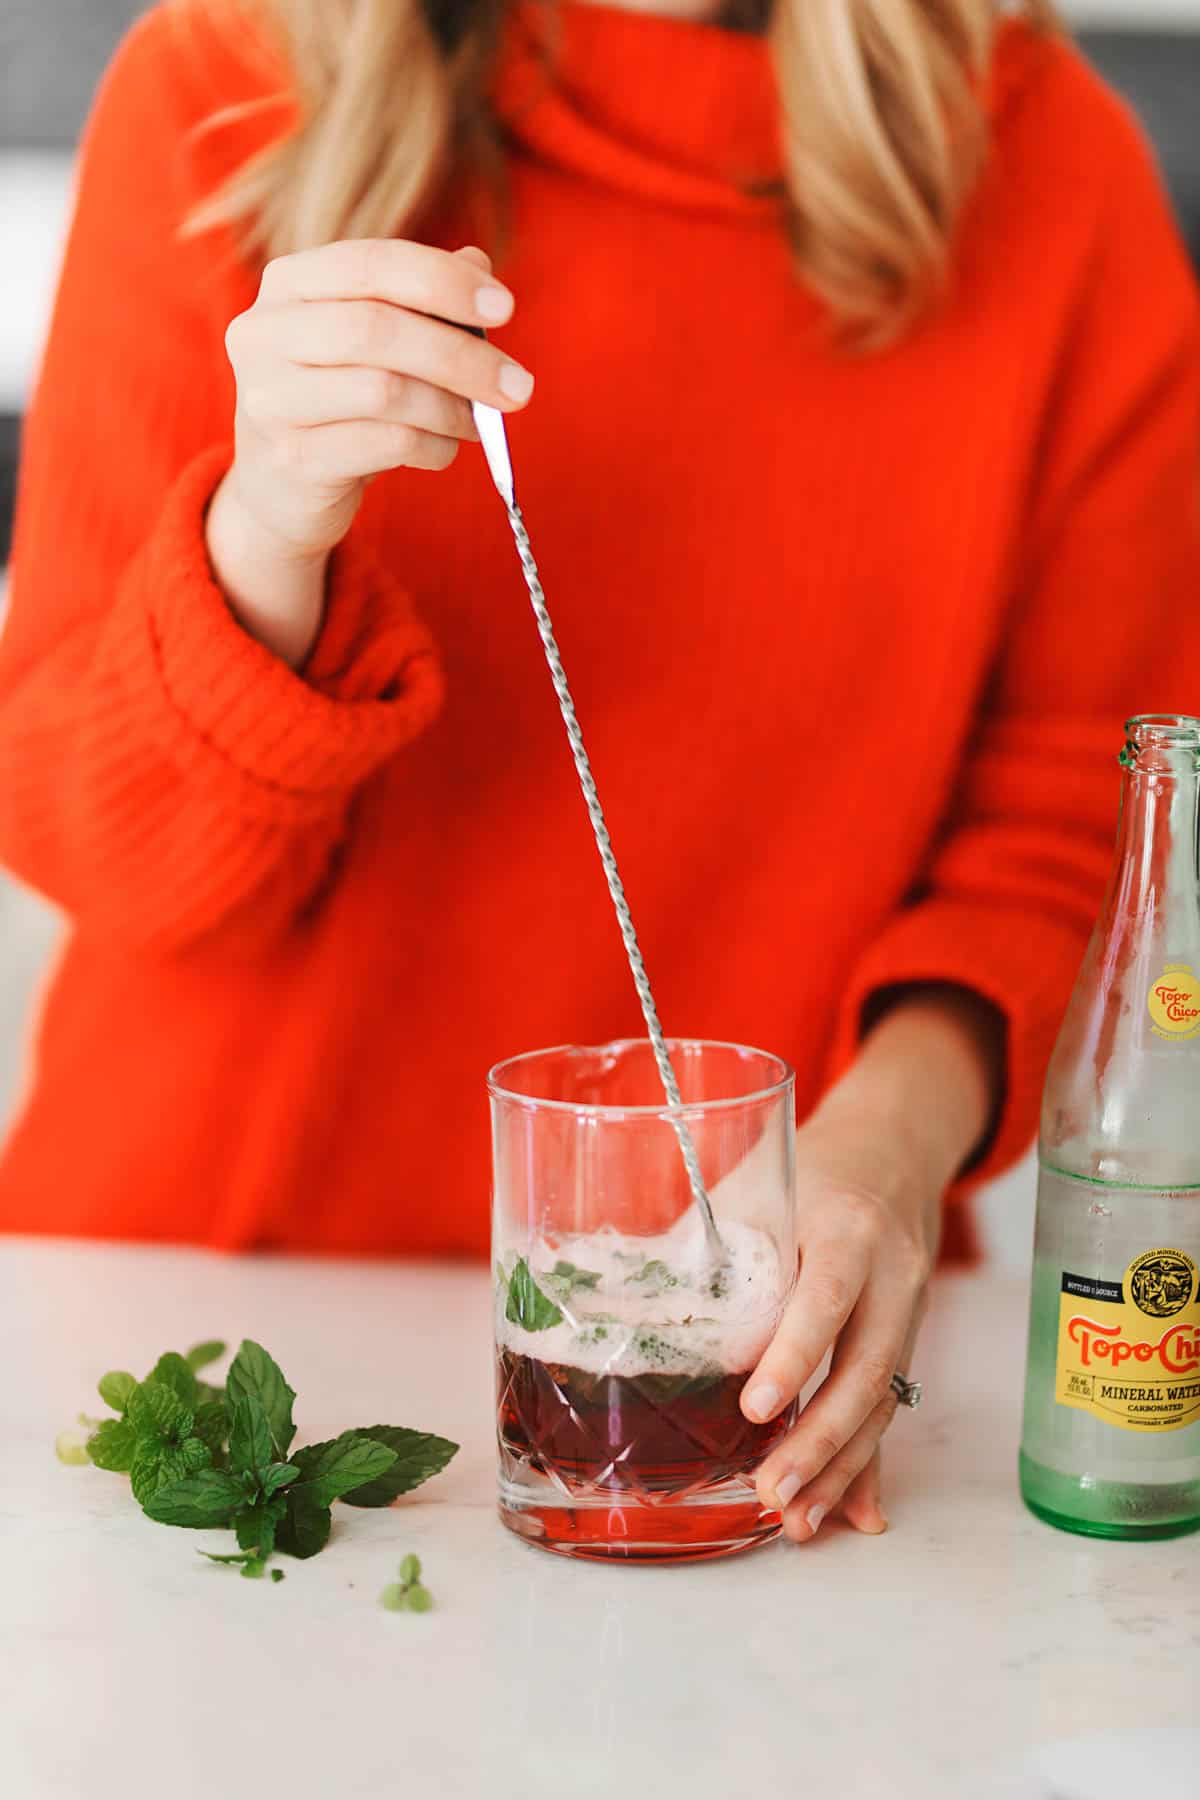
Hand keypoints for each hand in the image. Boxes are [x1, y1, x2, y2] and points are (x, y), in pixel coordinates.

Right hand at [207, 240, 532, 664]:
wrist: (279, 487)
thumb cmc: (336, 399)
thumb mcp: (369, 339)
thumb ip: (417, 296)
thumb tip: (479, 265)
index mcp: (288, 284)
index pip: (370, 264)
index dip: (442, 281)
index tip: (504, 308)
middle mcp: (265, 334)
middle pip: (377, 329)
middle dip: (461, 357)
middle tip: (518, 386)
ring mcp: (271, 399)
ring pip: (384, 392)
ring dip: (450, 409)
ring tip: (478, 422)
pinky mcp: (293, 459)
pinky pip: (386, 445)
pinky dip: (433, 447)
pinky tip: (444, 449)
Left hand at [739, 986, 1004, 1542]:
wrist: (893, 1153)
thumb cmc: (807, 1168)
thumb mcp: (751, 1187)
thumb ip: (699, 1245)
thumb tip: (615, 1308)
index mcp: (846, 1225)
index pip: (828, 1292)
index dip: (796, 1352)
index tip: (755, 1408)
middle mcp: (890, 1272)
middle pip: (866, 1365)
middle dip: (820, 1439)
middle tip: (770, 1491)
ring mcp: (908, 1311)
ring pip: (883, 1399)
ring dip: (840, 1467)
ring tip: (794, 1521)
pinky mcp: (908, 1340)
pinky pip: (890, 1407)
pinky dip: (867, 1462)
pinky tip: (850, 1514)